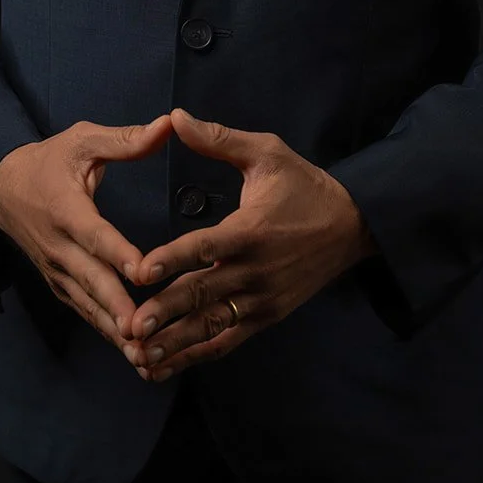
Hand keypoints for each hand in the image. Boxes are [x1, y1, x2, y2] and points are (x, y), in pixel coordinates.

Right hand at [0, 116, 173, 355]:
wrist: (1, 187)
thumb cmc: (50, 160)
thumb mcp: (83, 141)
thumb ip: (126, 139)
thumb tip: (169, 124)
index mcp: (66, 209)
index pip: (95, 235)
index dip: (118, 254)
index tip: (143, 272)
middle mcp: (59, 246)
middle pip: (90, 280)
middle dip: (116, 307)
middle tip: (142, 331)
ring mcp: (56, 270)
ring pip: (87, 305)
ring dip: (112, 330)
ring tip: (142, 354)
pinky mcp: (58, 284)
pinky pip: (83, 310)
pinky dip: (104, 331)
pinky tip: (130, 352)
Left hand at [121, 107, 375, 383]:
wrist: (352, 225)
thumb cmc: (304, 185)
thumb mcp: (266, 153)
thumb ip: (219, 140)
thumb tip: (177, 117)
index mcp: (250, 230)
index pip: (204, 247)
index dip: (172, 260)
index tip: (140, 271)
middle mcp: (254, 270)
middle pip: (203, 294)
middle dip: (165, 312)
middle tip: (130, 326)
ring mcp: (261, 299)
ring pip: (211, 325)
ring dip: (176, 343)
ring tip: (141, 356)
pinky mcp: (266, 316)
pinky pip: (227, 339)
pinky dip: (197, 355)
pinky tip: (167, 366)